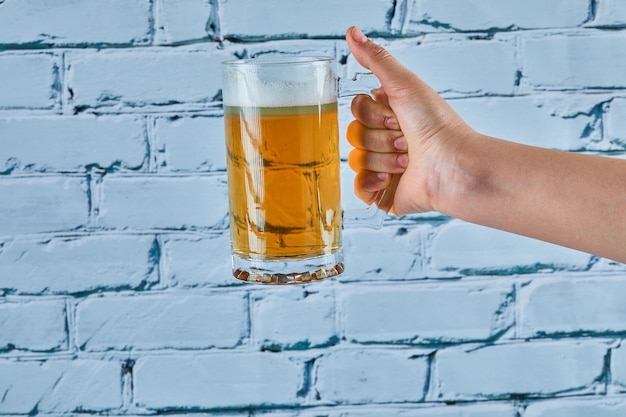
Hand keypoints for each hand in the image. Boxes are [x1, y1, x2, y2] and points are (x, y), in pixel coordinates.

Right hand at [345, 26, 476, 215]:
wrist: (453, 166)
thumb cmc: (437, 126)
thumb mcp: (405, 84)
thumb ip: (376, 59)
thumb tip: (352, 32)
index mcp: (389, 115)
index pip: (356, 109)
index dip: (373, 114)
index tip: (398, 117)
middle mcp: (384, 140)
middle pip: (354, 133)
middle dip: (380, 138)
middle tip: (407, 141)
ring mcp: (382, 167)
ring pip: (356, 160)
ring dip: (382, 159)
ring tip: (407, 162)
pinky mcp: (382, 194)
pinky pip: (358, 188)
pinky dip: (371, 183)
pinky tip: (390, 179)